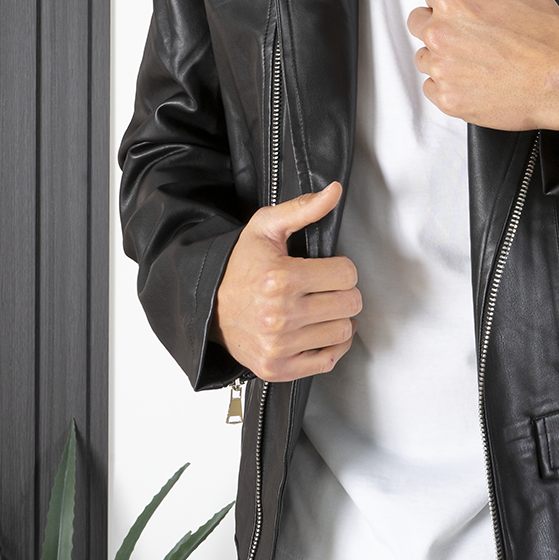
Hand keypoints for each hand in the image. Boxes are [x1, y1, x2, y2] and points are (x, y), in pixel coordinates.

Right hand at [210, 183, 360, 381]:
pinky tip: (317, 331)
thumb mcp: (265, 228)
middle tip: (325, 289)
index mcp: (280, 278)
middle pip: (350, 304)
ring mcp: (278, 345)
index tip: (327, 268)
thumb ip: (303, 209)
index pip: (347, 274)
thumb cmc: (239, 266)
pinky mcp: (277, 368)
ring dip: (337, 319)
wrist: (208, 306)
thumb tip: (333, 192)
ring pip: (343, 332)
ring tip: (319, 308)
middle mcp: (279, 315)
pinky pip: (329, 360)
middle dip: (343, 292)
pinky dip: (331, 346)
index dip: (341, 268)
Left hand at [406, 0, 558, 134]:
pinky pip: (433, 89)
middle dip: (445, 29)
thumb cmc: (547, 34)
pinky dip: (451, 87)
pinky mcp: (448, 98)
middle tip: (479, 38)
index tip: (478, 16)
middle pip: (421, 26)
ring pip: (426, 58)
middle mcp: (440, 32)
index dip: (458, 6)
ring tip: (481, 59)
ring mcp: (442, 67)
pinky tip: (478, 79)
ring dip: (446, 58)